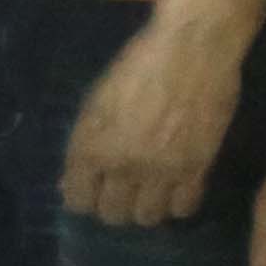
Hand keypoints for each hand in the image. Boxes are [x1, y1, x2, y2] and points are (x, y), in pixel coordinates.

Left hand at [59, 0, 252, 226]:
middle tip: (123, 191)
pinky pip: (183, 208)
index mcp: (90, 147)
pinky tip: (176, 188)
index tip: (94, 190)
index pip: (78, 201)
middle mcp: (122, 166)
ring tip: (150, 191)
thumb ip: (84, 146)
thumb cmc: (137, 65)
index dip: (84, 198)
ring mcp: (160, 171)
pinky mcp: (196, 168)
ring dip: (146, 208)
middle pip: (112, 215)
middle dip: (114, 206)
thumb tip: (69, 185)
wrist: (192, 48)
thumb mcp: (96, 103)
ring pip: (147, 218)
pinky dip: (177, 203)